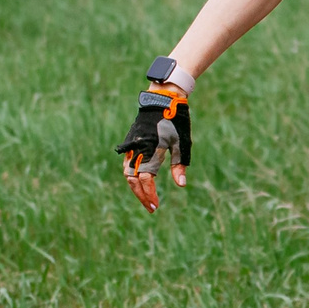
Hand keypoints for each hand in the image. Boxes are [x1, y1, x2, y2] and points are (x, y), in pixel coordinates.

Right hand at [116, 76, 190, 211]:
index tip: (155, 205)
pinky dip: (132, 175)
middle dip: (141, 195)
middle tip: (151, 207)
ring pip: (127, 172)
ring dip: (135, 187)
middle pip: (133, 179)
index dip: (150, 194)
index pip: (146, 179)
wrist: (163, 99)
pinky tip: (140, 182)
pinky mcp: (130, 142)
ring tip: (145, 197)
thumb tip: (181, 185)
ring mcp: (132, 145)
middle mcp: (138, 149)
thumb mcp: (181, 144)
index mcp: (151, 150)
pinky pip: (127, 163)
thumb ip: (179, 165)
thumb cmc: (176, 121)